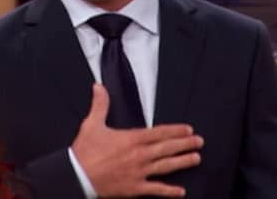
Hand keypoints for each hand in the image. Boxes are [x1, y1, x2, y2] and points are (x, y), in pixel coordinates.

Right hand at [72, 84, 203, 197]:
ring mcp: (139, 173)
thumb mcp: (91, 124)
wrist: (77, 176)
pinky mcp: (135, 188)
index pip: (159, 133)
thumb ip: (100, 105)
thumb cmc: (85, 152)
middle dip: (185, 144)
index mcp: (131, 139)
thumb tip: (99, 87)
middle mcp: (139, 156)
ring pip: (166, 166)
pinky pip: (156, 190)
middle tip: (199, 142)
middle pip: (167, 148)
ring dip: (182, 162)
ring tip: (196, 158)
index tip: (188, 129)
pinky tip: (181, 191)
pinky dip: (169, 191)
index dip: (175, 131)